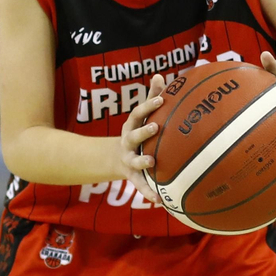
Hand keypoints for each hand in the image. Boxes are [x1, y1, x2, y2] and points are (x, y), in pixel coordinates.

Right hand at [121, 73, 166, 203]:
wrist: (114, 158)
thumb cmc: (136, 132)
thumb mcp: (141, 116)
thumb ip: (151, 97)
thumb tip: (160, 74)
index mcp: (131, 126)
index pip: (138, 113)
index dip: (149, 106)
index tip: (162, 99)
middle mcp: (128, 143)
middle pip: (133, 136)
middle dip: (142, 131)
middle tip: (155, 127)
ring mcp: (128, 160)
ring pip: (134, 161)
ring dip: (142, 161)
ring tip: (152, 161)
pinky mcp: (132, 177)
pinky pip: (140, 185)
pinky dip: (149, 193)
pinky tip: (160, 201)